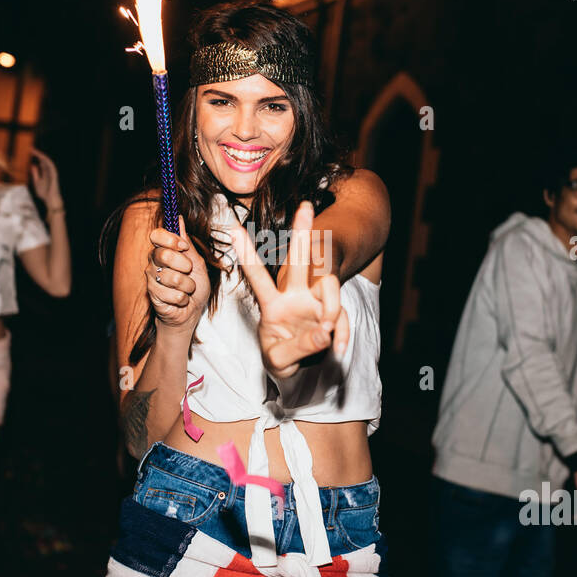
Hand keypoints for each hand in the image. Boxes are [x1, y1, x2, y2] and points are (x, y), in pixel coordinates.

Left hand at [29, 148, 62, 209]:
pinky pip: (51, 166)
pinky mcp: (54, 175)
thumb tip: (33, 165)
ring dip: (40, 155)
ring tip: (34, 151)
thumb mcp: (37, 182)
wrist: (51, 201)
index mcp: (45, 172)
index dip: (35, 156)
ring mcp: (52, 172)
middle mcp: (49, 171)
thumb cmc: (45, 193)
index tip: (28, 151)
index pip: (40, 161)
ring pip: (47, 161)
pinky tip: (40, 157)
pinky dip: (46, 161)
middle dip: (37, 153)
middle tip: (29, 148)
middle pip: (43, 159)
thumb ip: (36, 174)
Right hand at [147, 214, 208, 332]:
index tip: (183, 246)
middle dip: (183, 265)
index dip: (170, 239)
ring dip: (187, 285)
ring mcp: (152, 278)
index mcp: (164, 250)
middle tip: (188, 271)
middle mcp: (154, 262)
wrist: (192, 311)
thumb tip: (178, 219)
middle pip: (163, 254)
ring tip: (187, 289)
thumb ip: (186, 242)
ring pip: (171, 277)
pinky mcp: (153, 295)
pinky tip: (181, 300)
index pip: (156, 235)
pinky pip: (172, 294)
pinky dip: (183, 298)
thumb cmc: (195, 286)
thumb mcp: (197, 262)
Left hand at [231, 201, 348, 379]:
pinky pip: (343, 317)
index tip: (232, 229)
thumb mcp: (279, 361)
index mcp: (272, 305)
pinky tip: (337, 349)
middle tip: (305, 206)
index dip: (246, 255)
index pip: (258, 278)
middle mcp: (295, 296)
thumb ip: (297, 348)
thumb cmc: (281, 358)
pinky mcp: (334, 314)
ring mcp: (316, 303)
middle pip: (299, 261)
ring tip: (326, 333)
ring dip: (331, 308)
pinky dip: (343, 334)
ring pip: (329, 286)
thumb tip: (324, 332)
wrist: (301, 370)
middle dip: (302, 234)